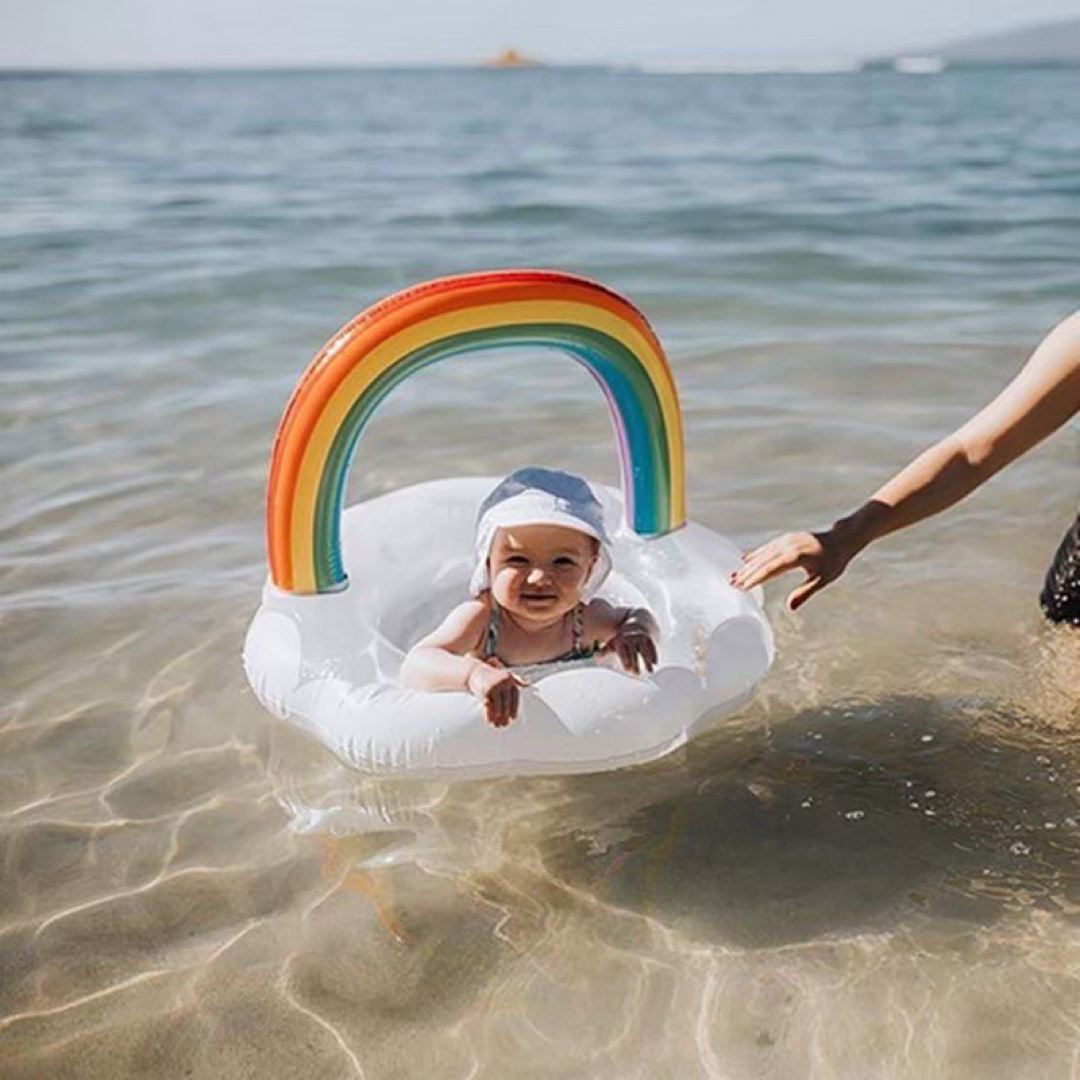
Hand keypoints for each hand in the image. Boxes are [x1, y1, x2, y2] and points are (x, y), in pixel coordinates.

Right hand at [466, 661, 526, 726]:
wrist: (472, 671)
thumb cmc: (490, 675)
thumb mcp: (505, 675)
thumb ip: (516, 680)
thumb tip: (528, 684)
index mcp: (509, 679)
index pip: (515, 696)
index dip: (514, 708)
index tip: (513, 718)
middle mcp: (503, 681)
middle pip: (507, 702)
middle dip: (505, 715)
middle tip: (504, 725)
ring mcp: (494, 685)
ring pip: (498, 705)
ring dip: (498, 717)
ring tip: (497, 726)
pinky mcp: (485, 690)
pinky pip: (488, 705)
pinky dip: (489, 714)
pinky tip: (489, 722)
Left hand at [609, 623, 657, 674]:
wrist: (639, 622)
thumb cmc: (624, 637)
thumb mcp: (614, 642)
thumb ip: (605, 651)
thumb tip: (595, 659)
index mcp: (621, 639)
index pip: (623, 650)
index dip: (626, 659)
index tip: (628, 669)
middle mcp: (632, 638)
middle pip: (634, 651)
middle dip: (635, 661)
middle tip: (636, 673)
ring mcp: (642, 638)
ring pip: (644, 650)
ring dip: (647, 660)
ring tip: (651, 671)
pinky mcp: (650, 639)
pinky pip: (652, 647)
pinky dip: (654, 655)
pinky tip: (656, 664)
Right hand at [729, 528, 853, 609]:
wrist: (841, 539)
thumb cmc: (834, 561)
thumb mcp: (823, 579)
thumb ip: (805, 592)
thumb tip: (790, 608)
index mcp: (795, 556)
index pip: (770, 569)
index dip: (755, 579)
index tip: (742, 587)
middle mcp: (787, 545)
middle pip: (762, 561)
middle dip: (746, 573)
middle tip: (732, 584)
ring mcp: (786, 540)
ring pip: (763, 554)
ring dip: (748, 565)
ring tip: (734, 576)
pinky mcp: (786, 539)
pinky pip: (767, 548)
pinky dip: (756, 555)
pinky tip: (745, 560)